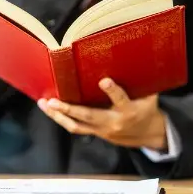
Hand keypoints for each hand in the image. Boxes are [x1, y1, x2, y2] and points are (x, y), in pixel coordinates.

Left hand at [37, 78, 167, 150]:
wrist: (146, 135)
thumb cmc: (146, 109)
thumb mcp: (149, 95)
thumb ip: (139, 81)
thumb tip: (130, 58)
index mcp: (129, 110)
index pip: (121, 100)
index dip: (113, 91)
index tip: (104, 81)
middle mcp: (113, 122)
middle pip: (89, 116)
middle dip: (70, 109)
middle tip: (53, 101)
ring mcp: (101, 130)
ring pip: (77, 126)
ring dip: (58, 116)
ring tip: (43, 104)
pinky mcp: (94, 133)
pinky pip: (75, 127)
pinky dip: (61, 119)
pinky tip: (49, 110)